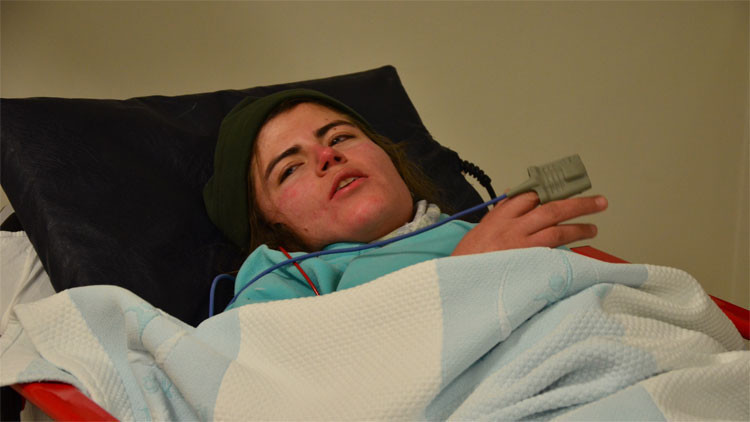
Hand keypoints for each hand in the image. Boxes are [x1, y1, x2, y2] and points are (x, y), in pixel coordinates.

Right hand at [451, 192, 607, 255]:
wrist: (461, 283)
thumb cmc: (468, 260)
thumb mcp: (480, 231)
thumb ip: (500, 218)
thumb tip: (517, 204)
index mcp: (499, 216)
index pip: (529, 195)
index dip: (551, 191)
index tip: (566, 190)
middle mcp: (512, 227)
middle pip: (550, 207)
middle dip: (578, 203)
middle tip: (598, 202)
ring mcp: (521, 244)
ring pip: (557, 228)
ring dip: (579, 227)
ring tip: (593, 228)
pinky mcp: (528, 262)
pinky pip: (554, 251)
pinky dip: (568, 248)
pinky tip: (578, 249)